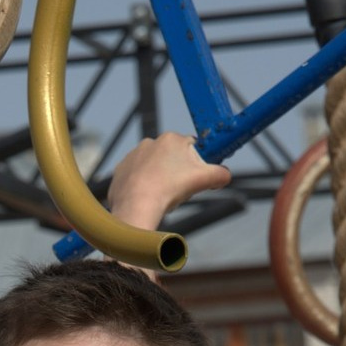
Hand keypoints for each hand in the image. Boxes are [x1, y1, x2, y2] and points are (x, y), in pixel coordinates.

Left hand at [107, 133, 231, 229]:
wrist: (136, 206)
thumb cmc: (169, 190)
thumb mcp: (203, 180)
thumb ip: (219, 174)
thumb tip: (225, 175)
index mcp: (172, 139)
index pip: (190, 149)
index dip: (195, 166)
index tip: (192, 179)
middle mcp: (150, 142)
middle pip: (171, 159)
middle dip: (176, 174)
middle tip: (177, 192)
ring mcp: (132, 156)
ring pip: (152, 169)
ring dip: (158, 180)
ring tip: (160, 197)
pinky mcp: (120, 171)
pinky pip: (135, 179)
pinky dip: (140, 188)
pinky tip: (145, 199)